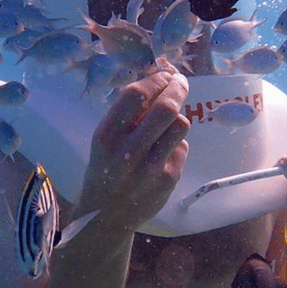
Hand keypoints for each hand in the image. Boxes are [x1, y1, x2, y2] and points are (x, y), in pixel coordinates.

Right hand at [73, 65, 189, 232]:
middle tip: (180, 81)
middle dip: (177, 88)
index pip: (135, 95)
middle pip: (165, 108)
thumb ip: (127, 113)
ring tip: (168, 120)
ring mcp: (150, 168)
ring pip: (180, 125)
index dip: (155, 78)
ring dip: (177, 116)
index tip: (165, 72)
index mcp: (106, 136)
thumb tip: (160, 77)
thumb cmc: (105, 166)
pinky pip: (181, 146)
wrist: (107, 215)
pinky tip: (162, 150)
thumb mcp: (105, 139)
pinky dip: (175, 142)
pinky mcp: (168, 179)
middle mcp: (128, 152)